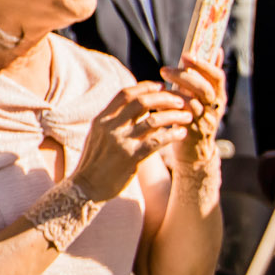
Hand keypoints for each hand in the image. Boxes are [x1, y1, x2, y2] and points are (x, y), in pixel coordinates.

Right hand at [73, 83, 194, 201]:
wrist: (86, 187)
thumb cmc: (95, 161)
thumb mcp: (100, 135)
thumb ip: (117, 121)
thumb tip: (142, 108)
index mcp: (102, 119)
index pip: (125, 94)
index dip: (146, 87)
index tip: (161, 87)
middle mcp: (110, 127)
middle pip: (141, 102)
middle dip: (164, 98)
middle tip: (180, 101)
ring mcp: (121, 141)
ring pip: (153, 120)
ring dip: (174, 116)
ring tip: (188, 116)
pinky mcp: (131, 157)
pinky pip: (157, 141)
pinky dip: (172, 135)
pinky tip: (182, 134)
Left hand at [160, 55, 225, 166]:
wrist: (194, 151)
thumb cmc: (194, 116)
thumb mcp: (202, 95)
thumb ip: (206, 75)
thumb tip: (216, 51)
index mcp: (219, 95)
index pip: (218, 76)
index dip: (203, 64)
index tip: (186, 55)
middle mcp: (215, 107)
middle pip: (205, 88)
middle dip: (186, 75)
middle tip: (166, 69)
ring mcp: (205, 120)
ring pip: (194, 101)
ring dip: (176, 89)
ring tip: (160, 81)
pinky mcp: (192, 131)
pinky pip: (183, 116)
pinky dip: (172, 105)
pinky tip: (160, 97)